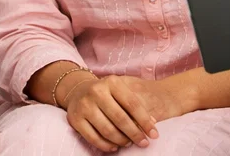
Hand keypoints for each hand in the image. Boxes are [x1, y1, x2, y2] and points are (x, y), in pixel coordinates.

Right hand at [61, 74, 177, 151]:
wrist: (78, 90)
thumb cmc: (106, 93)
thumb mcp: (121, 91)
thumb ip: (136, 105)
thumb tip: (152, 123)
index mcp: (111, 82)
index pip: (132, 104)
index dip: (145, 121)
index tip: (154, 134)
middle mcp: (96, 91)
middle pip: (120, 119)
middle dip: (135, 134)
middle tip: (144, 143)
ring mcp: (84, 105)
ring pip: (107, 130)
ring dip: (121, 141)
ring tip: (128, 143)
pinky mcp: (75, 119)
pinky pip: (94, 138)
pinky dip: (106, 146)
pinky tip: (114, 147)